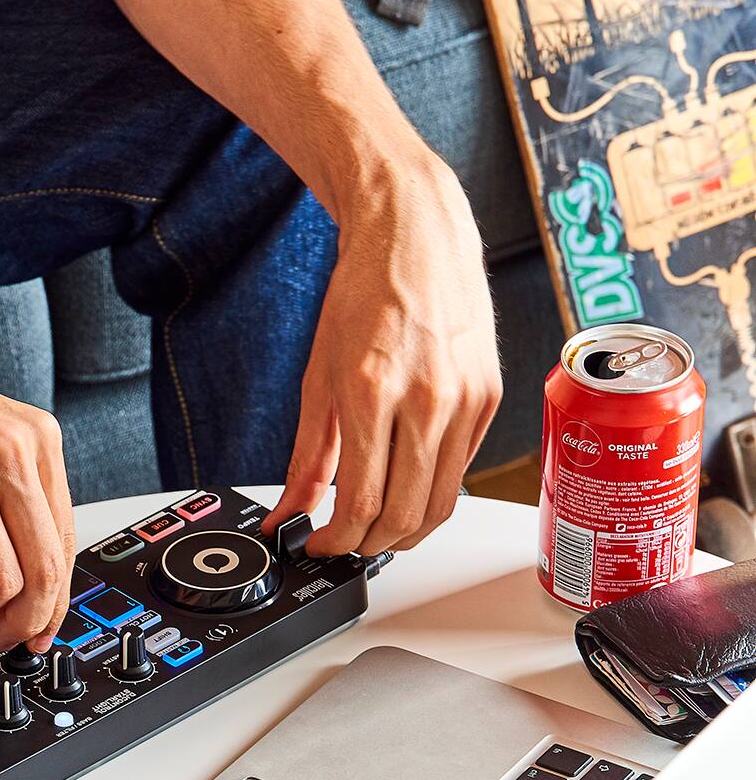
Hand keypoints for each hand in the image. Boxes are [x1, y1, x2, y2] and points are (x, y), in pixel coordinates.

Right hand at [0, 307, 76, 651]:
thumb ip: (13, 490)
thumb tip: (31, 571)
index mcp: (33, 436)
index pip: (66, 538)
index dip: (57, 597)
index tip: (42, 624)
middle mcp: (6, 452)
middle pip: (44, 569)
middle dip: (24, 619)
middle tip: (3, 634)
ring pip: (0, 583)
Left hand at [263, 155, 502, 558]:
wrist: (416, 233)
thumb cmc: (365, 292)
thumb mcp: (318, 376)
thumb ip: (308, 456)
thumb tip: (288, 513)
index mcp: (373, 390)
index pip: (362, 502)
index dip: (337, 541)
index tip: (319, 547)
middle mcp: (428, 397)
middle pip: (405, 514)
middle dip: (370, 545)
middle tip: (345, 544)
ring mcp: (467, 399)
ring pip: (440, 502)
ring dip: (405, 529)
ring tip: (374, 527)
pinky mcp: (491, 398)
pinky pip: (460, 469)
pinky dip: (431, 491)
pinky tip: (406, 485)